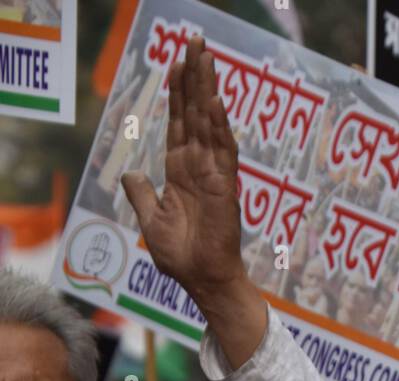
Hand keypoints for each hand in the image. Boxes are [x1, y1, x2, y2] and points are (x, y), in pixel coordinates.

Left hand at [121, 36, 242, 303]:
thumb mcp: (151, 220)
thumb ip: (142, 194)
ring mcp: (213, 174)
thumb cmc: (180, 257)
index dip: (178, 93)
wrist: (201, 279)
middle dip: (195, 76)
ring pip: (210, 122)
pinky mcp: (224, 186)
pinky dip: (218, 125)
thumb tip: (131, 173)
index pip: (179, 123)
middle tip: (196, 41)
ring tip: (205, 55)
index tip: (177, 62)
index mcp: (180, 171)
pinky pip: (222, 149)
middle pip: (195, 112)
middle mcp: (198, 166)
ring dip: (207, 89)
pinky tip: (213, 100)